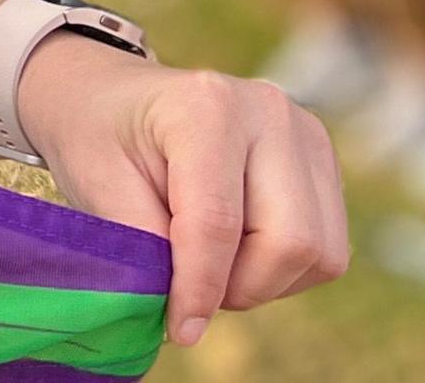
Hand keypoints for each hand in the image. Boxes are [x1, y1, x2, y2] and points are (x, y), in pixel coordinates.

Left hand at [17, 40, 348, 348]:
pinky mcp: (322, 160)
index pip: (218, 222)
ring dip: (263, 282)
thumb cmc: (98, 137)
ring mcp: (305, 133)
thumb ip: (144, 246)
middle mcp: (269, 112)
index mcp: (205, 107)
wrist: (111, 95)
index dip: (200, 289)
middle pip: (289, 241)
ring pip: (318, 252)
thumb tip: (188, 315)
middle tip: (188, 290)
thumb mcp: (97, 185)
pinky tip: (237, 249)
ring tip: (208, 264)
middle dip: (239, 287)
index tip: (180, 329)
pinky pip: (328, 248)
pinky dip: (283, 270)